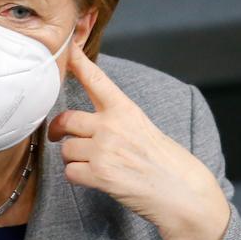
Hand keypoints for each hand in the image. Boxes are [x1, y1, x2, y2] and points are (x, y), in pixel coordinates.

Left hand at [48, 48, 229, 239]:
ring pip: (67, 149)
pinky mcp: (99, 173)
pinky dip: (77, 178)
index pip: (96, 80)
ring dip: (73, 159)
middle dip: (59, 130)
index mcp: (126, 110)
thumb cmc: (165, 164)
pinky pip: (70, 172)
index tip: (66, 47)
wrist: (182, 192)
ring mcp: (105, 149)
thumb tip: (86, 124)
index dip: (78, 62)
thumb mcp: (143, 129)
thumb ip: (116, 121)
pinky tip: (95, 180)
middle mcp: (112, 125)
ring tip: (94, 166)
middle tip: (58, 136)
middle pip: (67, 119)